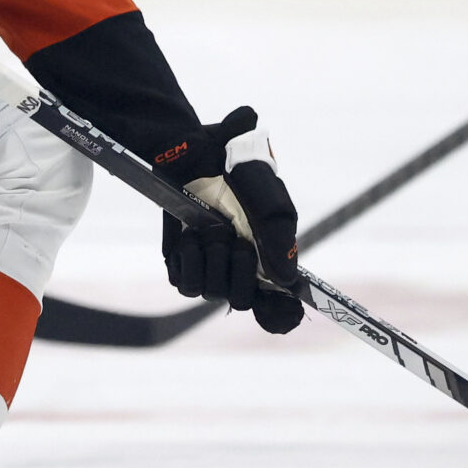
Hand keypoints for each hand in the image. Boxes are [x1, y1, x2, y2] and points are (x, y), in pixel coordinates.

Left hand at [152, 107, 302, 332]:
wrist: (195, 151)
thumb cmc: (237, 169)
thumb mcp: (267, 196)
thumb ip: (279, 234)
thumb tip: (286, 279)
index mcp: (266, 258)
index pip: (277, 307)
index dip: (279, 315)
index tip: (283, 312)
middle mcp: (238, 269)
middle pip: (242, 300)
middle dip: (239, 269)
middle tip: (236, 238)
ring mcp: (209, 269)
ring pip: (212, 293)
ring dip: (212, 257)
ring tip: (211, 227)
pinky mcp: (182, 264)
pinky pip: (185, 283)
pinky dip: (190, 258)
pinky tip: (191, 234)